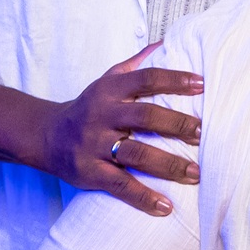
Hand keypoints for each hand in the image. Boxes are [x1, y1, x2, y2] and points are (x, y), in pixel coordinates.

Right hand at [40, 44, 203, 214]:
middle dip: (178, 124)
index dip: (175, 79)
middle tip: (204, 133)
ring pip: (137, 154)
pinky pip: (120, 186)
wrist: (45, 136)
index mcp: (110, 91)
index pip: (147, 79)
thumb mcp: (107, 80)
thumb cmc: (89, 107)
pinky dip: (143, 197)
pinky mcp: (89, 172)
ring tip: (196, 173)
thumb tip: (168, 42)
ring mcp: (95, 145)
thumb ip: (137, 65)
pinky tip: (166, 207)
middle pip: (146, 116)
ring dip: (169, 165)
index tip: (202, 84)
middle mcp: (103, 115)